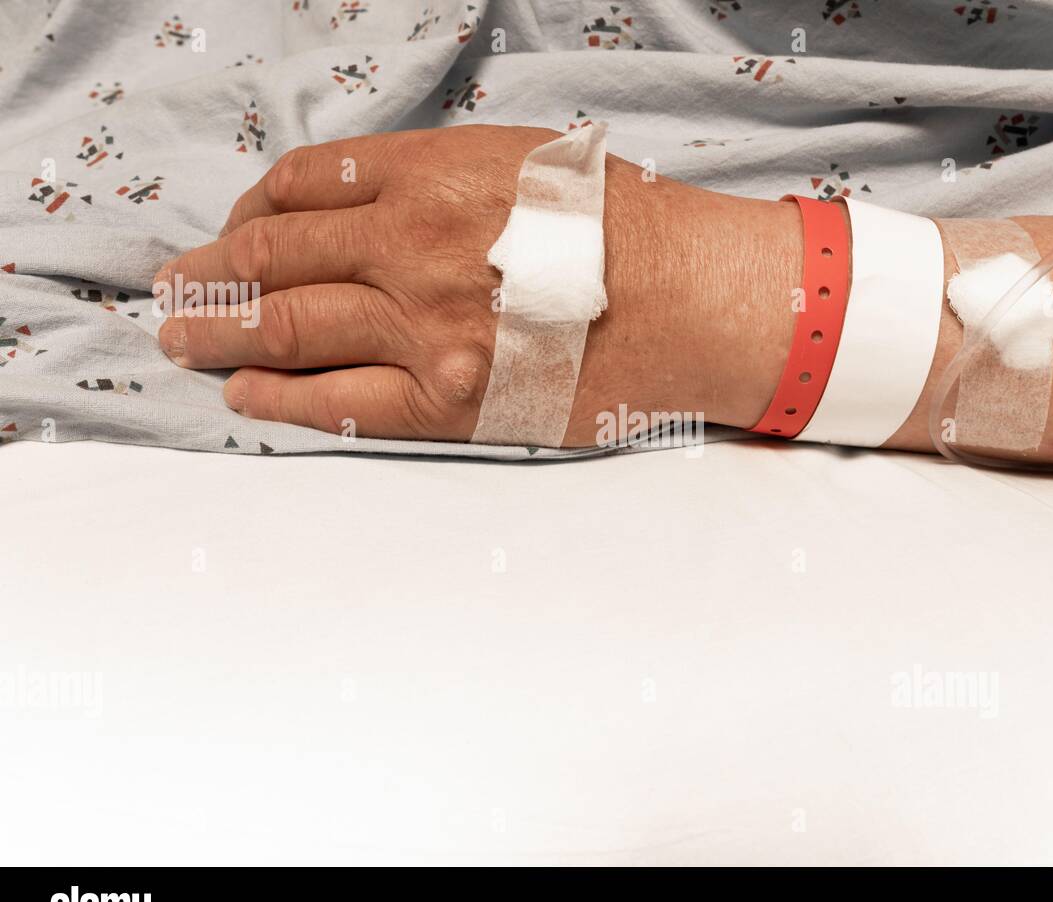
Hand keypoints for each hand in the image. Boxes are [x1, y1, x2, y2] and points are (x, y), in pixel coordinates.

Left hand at [154, 125, 802, 445]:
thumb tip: (356, 201)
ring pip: (285, 327)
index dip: (248, 210)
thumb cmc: (622, 227)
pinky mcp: (448, 402)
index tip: (237, 230)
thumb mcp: (521, 161)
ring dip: (216, 333)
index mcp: (429, 176)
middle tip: (174, 289)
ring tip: (181, 341)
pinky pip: (336, 402)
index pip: (299, 186)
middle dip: (207, 273)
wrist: (692, 303)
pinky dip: (276, 396)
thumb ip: (432, 173)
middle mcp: (411, 247)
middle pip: (271, 256)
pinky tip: (243, 392)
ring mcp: (424, 330)